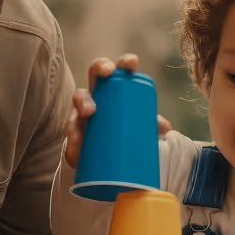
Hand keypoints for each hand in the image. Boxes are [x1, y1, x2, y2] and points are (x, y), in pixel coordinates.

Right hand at [63, 53, 172, 169]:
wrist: (111, 172)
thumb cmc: (127, 145)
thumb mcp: (143, 136)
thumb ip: (153, 130)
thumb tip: (163, 127)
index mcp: (116, 95)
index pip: (120, 73)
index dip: (125, 63)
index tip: (132, 63)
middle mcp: (97, 98)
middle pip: (95, 75)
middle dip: (100, 66)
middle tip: (108, 72)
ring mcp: (82, 115)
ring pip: (78, 100)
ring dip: (83, 102)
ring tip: (89, 112)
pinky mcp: (73, 138)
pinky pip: (70, 136)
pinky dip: (73, 139)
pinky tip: (77, 142)